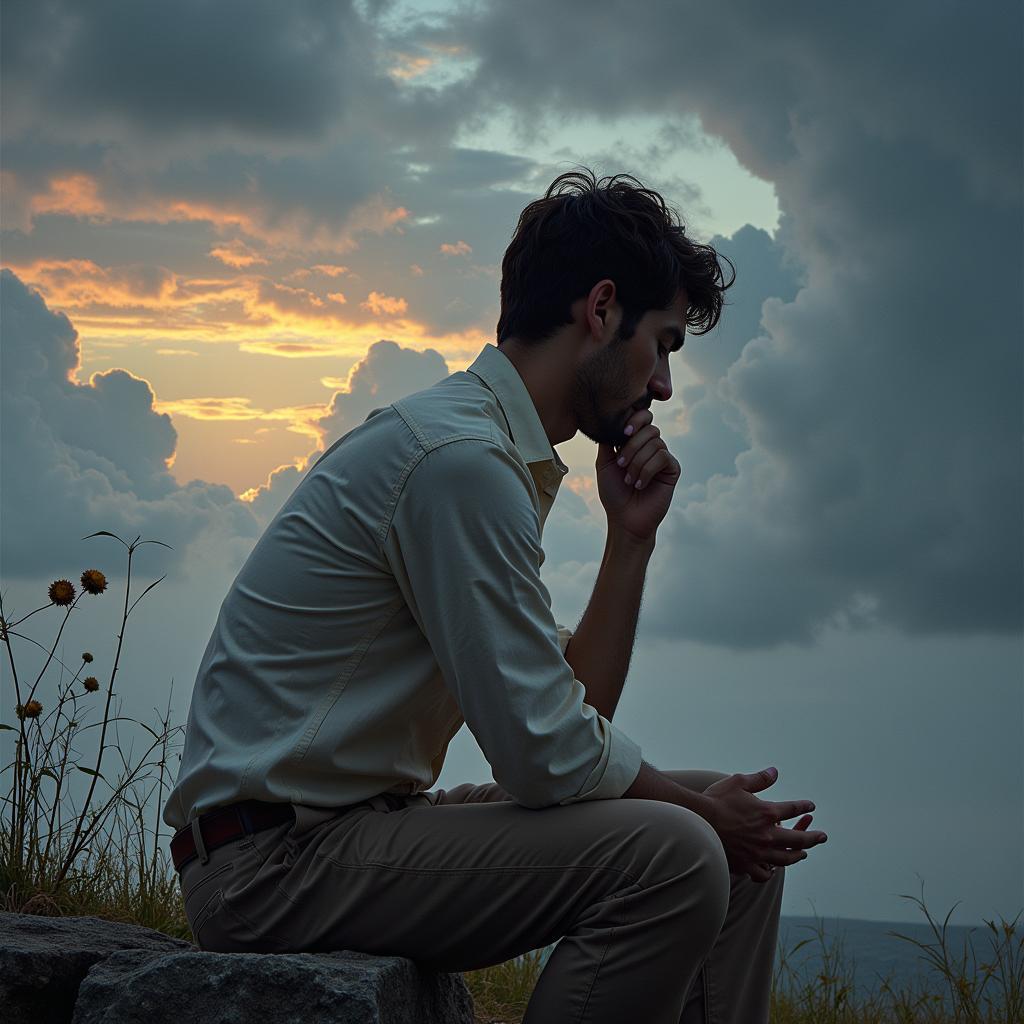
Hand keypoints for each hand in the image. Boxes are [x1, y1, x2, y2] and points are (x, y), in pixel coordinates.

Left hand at [597, 408, 680, 543]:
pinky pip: (663, 457)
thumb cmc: (613, 493)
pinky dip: (647, 470)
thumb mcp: (604, 463)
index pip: (642, 417)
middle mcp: (651, 447)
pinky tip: (640, 484)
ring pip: (655, 443)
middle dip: (632, 446)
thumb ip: (607, 440)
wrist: (624, 519)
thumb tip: (607, 419)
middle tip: (620, 464)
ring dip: (637, 462)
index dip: (635, 419)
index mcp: (635, 442)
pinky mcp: (672, 469)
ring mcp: (663, 457)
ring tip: (629, 480)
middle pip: (649, 428)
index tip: (623, 432)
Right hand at [701, 767, 826, 884]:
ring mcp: (758, 852)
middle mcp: (767, 835)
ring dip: (798, 855)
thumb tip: (775, 772)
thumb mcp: (738, 782)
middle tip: (822, 837)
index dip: (803, 806)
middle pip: (798, 839)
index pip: (792, 809)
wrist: (697, 821)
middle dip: (813, 837)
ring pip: (786, 859)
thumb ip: (759, 779)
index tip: (810, 806)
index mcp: (767, 813)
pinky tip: (773, 869)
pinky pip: (764, 873)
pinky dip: (770, 871)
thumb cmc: (716, 800)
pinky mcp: (746, 864)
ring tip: (803, 854)